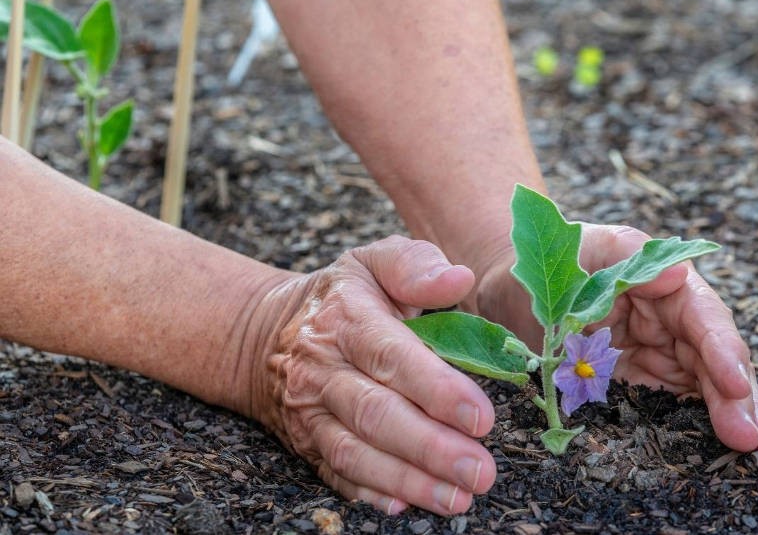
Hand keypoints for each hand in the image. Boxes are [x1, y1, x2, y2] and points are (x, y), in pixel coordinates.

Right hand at [248, 236, 496, 515]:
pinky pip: (335, 473)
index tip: (481, 416)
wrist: (265, 334)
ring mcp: (310, 411)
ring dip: (408, 480)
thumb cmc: (341, 298)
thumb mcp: (373, 263)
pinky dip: (369, 492)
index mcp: (347, 319)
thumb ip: (416, 266)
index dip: (436, 388)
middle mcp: (323, 369)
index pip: (391, 356)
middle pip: (376, 413)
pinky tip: (405, 505)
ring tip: (458, 497)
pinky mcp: (306, 442)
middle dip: (431, 448)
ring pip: (355, 452)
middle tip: (481, 471)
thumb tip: (459, 279)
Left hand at [472, 223, 757, 451]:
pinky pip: (668, 404)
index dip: (722, 350)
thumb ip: (625, 258)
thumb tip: (679, 274)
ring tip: (750, 445)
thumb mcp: (581, 248)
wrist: (508, 287)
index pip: (702, 317)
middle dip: (735, 395)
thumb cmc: (544, 261)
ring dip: (727, 415)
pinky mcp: (634, 383)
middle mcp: (666, 320)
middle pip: (711, 357)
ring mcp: (653, 354)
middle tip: (751, 436)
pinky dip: (693, 425)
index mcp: (661, 284)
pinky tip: (713, 450)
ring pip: (700, 385)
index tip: (735, 383)